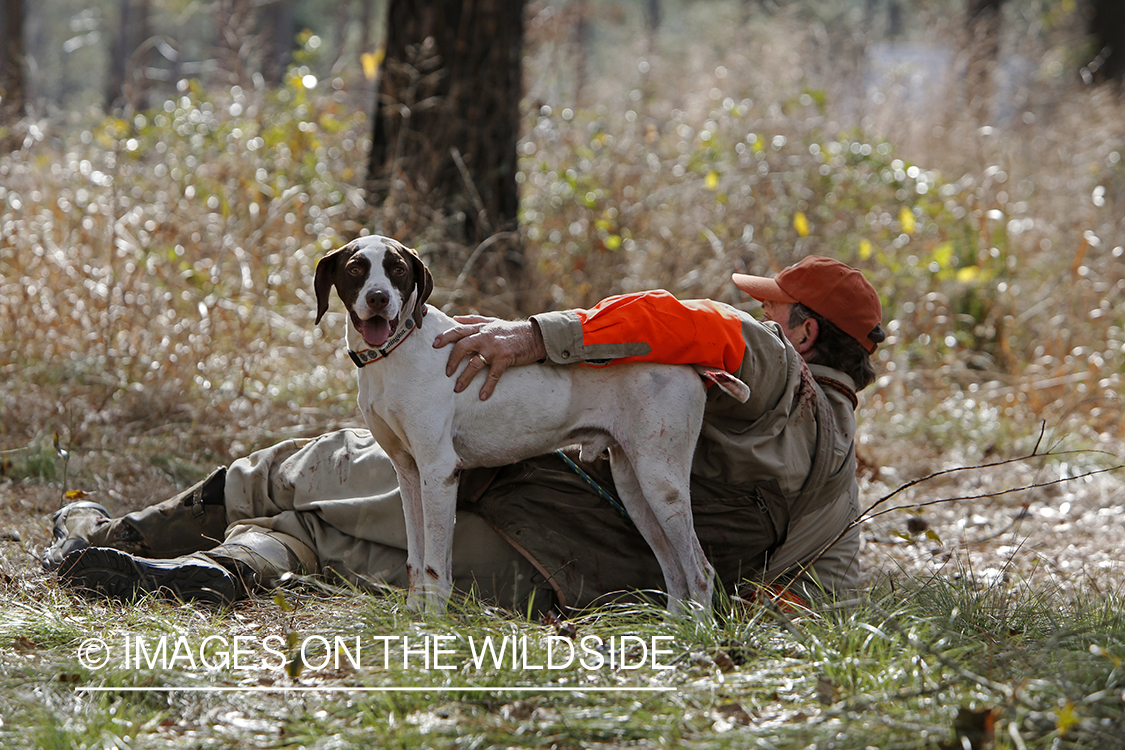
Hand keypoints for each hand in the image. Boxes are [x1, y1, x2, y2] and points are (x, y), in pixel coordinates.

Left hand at [433, 315, 547, 399]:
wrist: (534, 336)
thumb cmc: (510, 330)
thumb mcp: (491, 321)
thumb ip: (473, 320)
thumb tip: (454, 319)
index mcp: (480, 328)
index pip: (459, 330)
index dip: (445, 336)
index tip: (434, 345)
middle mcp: (485, 336)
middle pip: (463, 346)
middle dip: (452, 360)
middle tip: (446, 373)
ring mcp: (495, 348)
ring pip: (475, 363)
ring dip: (465, 377)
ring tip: (457, 388)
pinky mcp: (506, 358)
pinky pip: (494, 375)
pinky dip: (488, 386)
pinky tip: (483, 396)